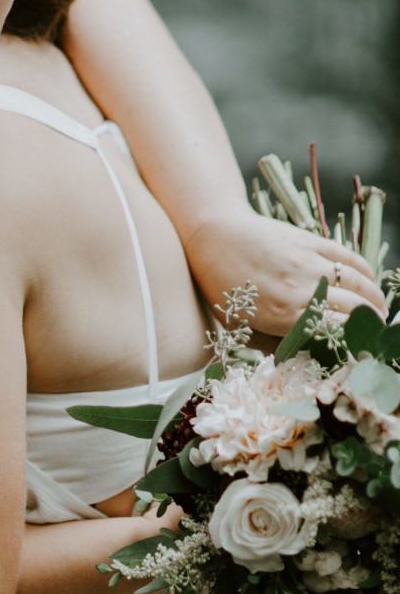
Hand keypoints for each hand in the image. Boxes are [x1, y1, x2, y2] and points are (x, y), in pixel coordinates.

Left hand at [186, 211, 385, 334]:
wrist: (211, 234)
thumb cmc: (220, 284)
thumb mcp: (240, 324)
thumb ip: (273, 343)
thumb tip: (303, 359)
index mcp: (281, 314)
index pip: (334, 332)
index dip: (354, 342)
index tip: (361, 350)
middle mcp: (298, 289)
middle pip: (353, 309)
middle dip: (371, 323)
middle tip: (376, 332)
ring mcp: (306, 261)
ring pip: (356, 282)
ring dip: (375, 299)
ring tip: (380, 311)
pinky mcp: (307, 240)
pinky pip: (346, 257)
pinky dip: (365, 271)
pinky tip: (370, 282)